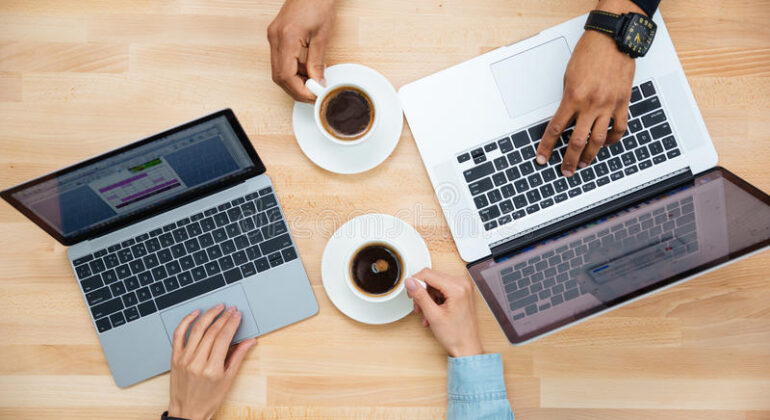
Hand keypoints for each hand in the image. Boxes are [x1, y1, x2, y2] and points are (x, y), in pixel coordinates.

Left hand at [167, 304, 256, 419]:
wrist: (187, 412)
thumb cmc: (208, 399)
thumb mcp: (228, 380)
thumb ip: (238, 357)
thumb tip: (250, 341)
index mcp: (212, 369)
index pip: (223, 338)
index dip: (232, 323)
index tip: (237, 315)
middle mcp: (196, 362)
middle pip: (211, 332)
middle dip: (223, 317)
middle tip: (231, 309)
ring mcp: (184, 359)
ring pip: (196, 330)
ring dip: (208, 315)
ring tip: (217, 308)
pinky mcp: (175, 358)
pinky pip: (178, 334)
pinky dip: (186, 321)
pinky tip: (195, 314)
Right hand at [267, 0, 335, 101]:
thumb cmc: (317, 3)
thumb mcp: (322, 36)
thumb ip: (317, 62)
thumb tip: (317, 83)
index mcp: (286, 38)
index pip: (286, 75)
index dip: (299, 91)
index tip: (313, 96)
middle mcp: (275, 38)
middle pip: (279, 76)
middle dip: (296, 89)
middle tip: (313, 94)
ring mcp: (273, 37)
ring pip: (278, 70)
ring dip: (295, 81)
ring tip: (313, 82)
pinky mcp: (276, 36)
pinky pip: (280, 60)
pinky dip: (293, 70)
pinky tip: (307, 70)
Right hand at [405, 268, 482, 357]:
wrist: (466, 347)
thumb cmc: (456, 336)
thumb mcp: (433, 315)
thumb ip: (420, 296)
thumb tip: (410, 282)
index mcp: (457, 287)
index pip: (428, 274)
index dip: (415, 282)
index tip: (410, 292)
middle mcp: (462, 284)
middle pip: (432, 278)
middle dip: (422, 292)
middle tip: (418, 306)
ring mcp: (463, 288)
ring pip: (435, 285)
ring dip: (427, 298)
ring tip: (426, 313)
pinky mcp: (461, 293)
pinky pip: (442, 290)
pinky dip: (434, 300)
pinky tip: (432, 312)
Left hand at [536, 0, 644, 176]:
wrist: (613, 40)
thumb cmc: (589, 54)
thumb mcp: (569, 77)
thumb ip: (568, 99)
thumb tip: (566, 118)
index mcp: (572, 97)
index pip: (555, 129)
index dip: (547, 147)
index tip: (542, 158)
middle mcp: (591, 104)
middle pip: (577, 141)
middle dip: (569, 160)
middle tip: (565, 171)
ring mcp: (609, 105)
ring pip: (599, 140)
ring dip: (590, 155)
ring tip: (583, 163)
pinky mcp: (623, 103)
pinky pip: (619, 128)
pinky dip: (613, 139)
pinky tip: (607, 144)